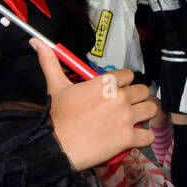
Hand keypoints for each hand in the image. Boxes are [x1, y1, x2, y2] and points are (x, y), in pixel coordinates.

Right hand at [31, 39, 155, 169]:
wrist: (56, 144)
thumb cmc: (56, 116)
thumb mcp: (55, 85)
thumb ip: (49, 61)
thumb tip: (36, 42)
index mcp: (106, 83)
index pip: (128, 75)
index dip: (124, 83)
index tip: (118, 90)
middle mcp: (120, 97)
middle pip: (143, 91)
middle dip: (137, 97)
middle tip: (128, 105)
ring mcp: (126, 117)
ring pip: (151, 109)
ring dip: (145, 113)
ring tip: (136, 119)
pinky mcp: (128, 138)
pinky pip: (148, 136)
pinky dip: (144, 138)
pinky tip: (136, 138)